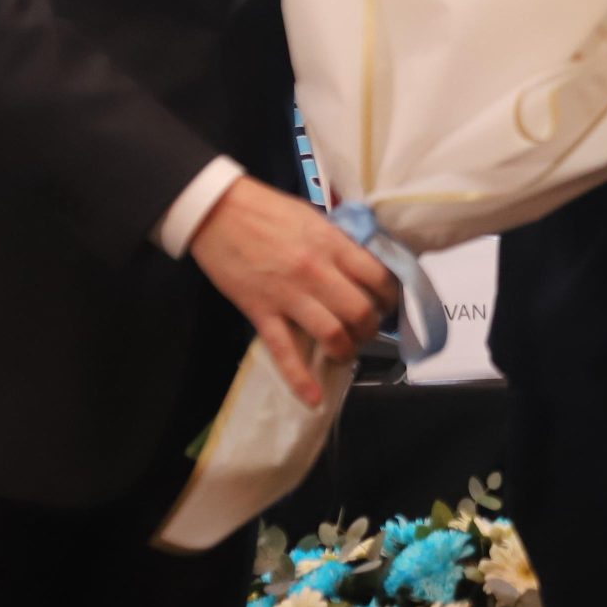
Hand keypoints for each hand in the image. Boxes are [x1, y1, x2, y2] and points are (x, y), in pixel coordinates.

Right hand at [188, 177, 398, 408]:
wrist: (216, 210)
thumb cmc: (265, 208)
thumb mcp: (312, 216)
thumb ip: (337, 240)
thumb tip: (362, 259)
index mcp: (332, 243)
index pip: (378, 277)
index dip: (390, 297)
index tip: (388, 304)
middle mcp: (317, 271)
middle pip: (360, 311)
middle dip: (370, 328)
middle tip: (367, 330)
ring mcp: (289, 295)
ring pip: (332, 334)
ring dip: (346, 350)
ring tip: (344, 352)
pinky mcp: (261, 312)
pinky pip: (284, 351)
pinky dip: (300, 379)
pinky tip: (313, 398)